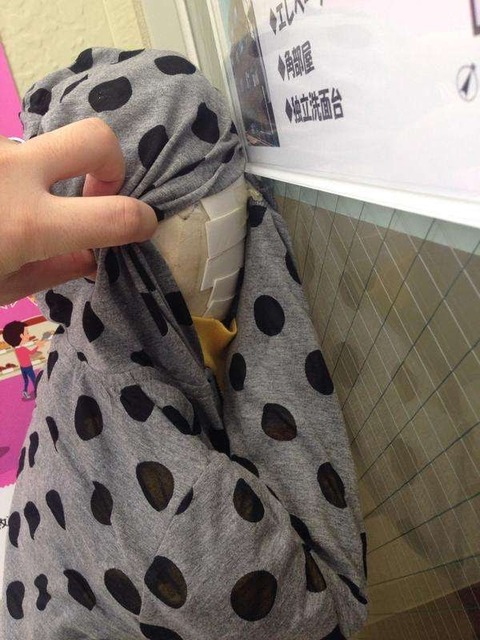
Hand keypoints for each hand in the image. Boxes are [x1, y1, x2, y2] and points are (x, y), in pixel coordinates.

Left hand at [0, 117, 157, 304]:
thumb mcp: (5, 286)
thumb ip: (57, 268)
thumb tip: (94, 255)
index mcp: (28, 224)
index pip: (117, 215)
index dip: (142, 221)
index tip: (142, 226)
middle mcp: (14, 171)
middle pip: (96, 138)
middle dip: (112, 164)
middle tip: (94, 195)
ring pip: (46, 144)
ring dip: (50, 172)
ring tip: (19, 202)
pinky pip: (16, 149)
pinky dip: (17, 172)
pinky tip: (0, 196)